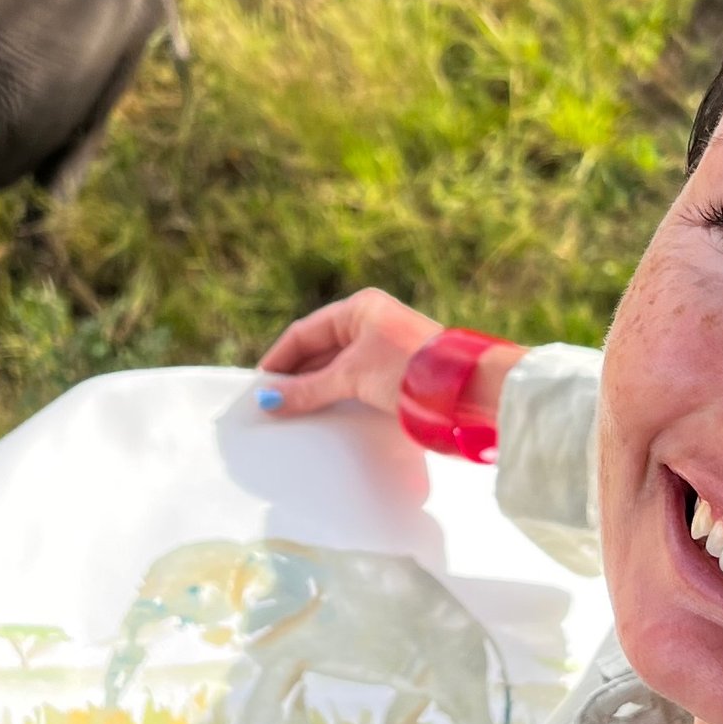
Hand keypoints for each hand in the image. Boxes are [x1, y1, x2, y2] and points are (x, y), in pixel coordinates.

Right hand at [255, 289, 519, 426]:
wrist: (464, 391)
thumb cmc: (409, 370)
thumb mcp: (352, 377)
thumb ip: (308, 389)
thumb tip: (269, 399)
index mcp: (360, 309)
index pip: (305, 332)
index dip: (279, 358)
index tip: (258, 384)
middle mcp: (371, 323)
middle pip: (320, 350)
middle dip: (295, 376)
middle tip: (268, 403)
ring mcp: (384, 348)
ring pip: (336, 368)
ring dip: (314, 389)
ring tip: (289, 413)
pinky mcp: (395, 373)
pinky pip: (354, 382)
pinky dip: (336, 397)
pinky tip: (321, 415)